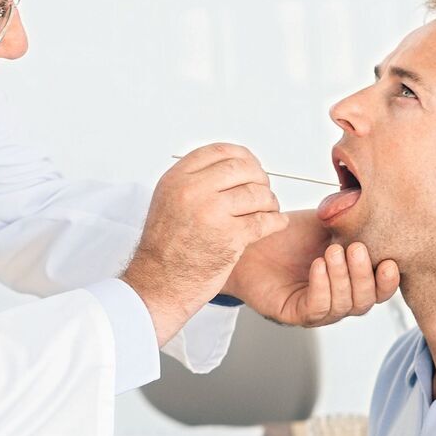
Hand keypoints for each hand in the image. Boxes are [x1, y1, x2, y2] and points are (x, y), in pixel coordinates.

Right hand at [122, 144, 288, 344]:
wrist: (158, 283)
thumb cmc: (164, 249)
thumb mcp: (167, 201)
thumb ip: (194, 182)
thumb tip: (230, 169)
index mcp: (177, 179)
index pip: (219, 152)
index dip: (242, 156)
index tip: (251, 166)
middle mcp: (193, 191)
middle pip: (242, 168)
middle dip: (259, 178)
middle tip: (263, 189)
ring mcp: (212, 213)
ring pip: (256, 194)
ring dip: (269, 201)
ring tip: (269, 209)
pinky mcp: (229, 237)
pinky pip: (264, 221)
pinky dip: (275, 221)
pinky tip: (276, 223)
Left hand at [222, 209, 398, 326]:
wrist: (252, 240)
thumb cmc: (290, 235)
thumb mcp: (329, 223)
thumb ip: (355, 221)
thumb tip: (379, 210)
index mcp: (352, 279)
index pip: (379, 289)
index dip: (388, 281)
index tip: (390, 263)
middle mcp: (338, 297)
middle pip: (364, 301)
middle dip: (363, 275)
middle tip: (354, 248)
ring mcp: (317, 308)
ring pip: (343, 306)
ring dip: (342, 278)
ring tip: (332, 252)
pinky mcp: (294, 313)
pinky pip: (316, 308)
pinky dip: (321, 286)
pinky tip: (318, 265)